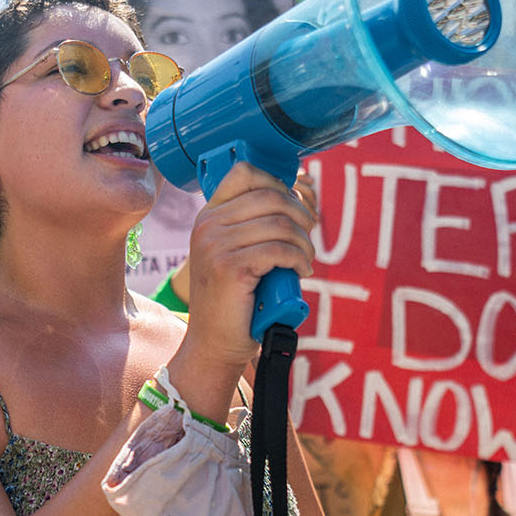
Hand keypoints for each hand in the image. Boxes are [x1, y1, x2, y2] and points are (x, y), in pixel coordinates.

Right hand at [172, 162, 314, 392]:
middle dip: (301, 216)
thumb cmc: (235, 300)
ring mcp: (215, 245)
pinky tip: (300, 272)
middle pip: (271, 196)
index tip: (294, 210)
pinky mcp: (229, 267)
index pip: (245, 172)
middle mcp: (208, 225)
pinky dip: (299, 260)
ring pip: (280, 224)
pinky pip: (279, 250)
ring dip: (304, 243)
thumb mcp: (237, 253)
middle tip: (307, 240)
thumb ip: (254, 225)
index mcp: (209, 216)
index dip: (278, 184)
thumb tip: (297, 199)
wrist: (214, 343)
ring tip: (305, 262)